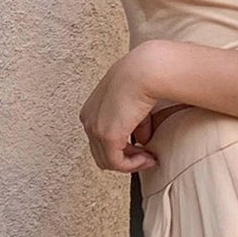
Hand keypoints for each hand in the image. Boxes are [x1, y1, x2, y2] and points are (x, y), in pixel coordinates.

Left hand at [79, 44, 169, 173]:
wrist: (143, 71)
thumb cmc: (141, 78)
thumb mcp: (134, 105)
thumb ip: (136, 125)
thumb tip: (143, 141)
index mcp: (91, 109)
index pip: (100, 139)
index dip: (122, 148)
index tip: (141, 148)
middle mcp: (88, 119)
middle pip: (101, 153)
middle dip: (126, 157)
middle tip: (147, 156)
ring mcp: (94, 128)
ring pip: (108, 161)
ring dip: (131, 163)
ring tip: (149, 158)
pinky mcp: (106, 136)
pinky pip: (117, 163)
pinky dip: (133, 165)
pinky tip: (148, 158)